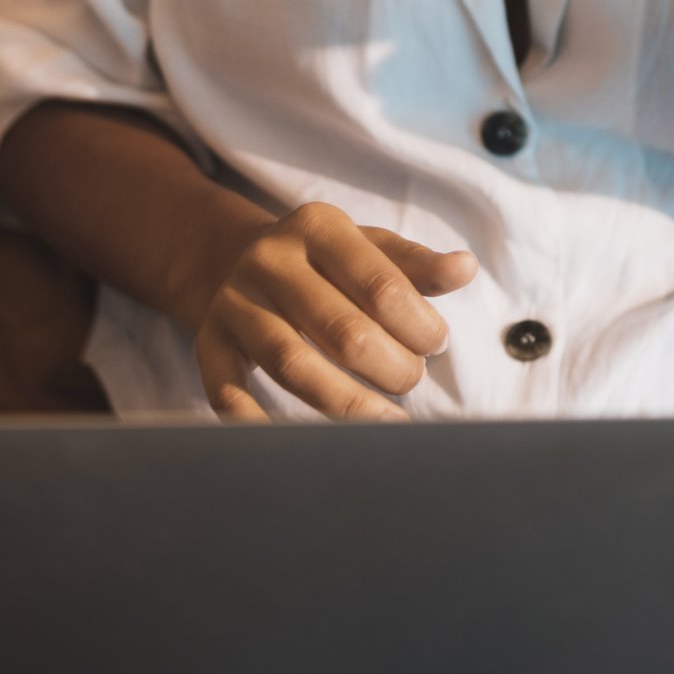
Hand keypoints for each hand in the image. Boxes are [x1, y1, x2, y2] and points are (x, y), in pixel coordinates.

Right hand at [189, 202, 476, 420]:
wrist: (235, 257)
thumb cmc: (326, 261)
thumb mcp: (369, 246)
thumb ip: (417, 264)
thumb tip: (465, 269)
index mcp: (318, 227)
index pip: (381, 286)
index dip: (419, 326)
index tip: (438, 346)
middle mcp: (270, 261)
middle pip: (341, 329)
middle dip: (391, 366)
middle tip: (412, 381)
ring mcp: (235, 303)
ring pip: (292, 363)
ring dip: (346, 402)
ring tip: (386, 423)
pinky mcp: (209, 343)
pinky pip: (227, 390)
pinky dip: (258, 422)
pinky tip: (301, 446)